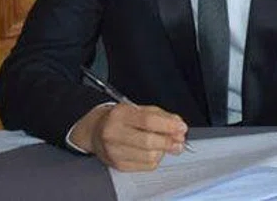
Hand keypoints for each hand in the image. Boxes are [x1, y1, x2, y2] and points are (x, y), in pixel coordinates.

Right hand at [70, 103, 188, 170]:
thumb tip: (178, 126)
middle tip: (179, 141)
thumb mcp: (140, 109)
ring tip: (164, 145)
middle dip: (169, 142)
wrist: (95, 131)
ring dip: (163, 151)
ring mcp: (114, 151)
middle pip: (148, 142)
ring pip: (149, 156)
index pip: (148, 121)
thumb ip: (161, 116)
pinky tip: (153, 152)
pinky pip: (146, 166)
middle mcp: (113, 133)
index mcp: (120, 114)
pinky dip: (155, 159)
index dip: (168, 126)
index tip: (182, 128)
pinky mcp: (118, 165)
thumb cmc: (121, 118)